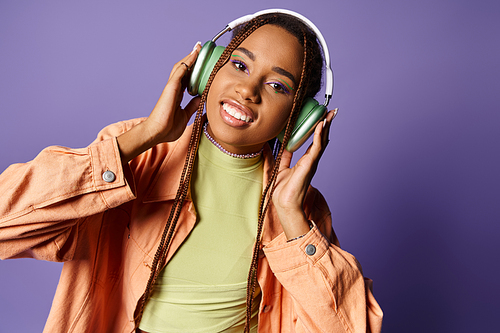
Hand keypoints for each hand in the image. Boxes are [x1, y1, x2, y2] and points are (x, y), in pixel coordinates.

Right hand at [117, 42, 201, 162]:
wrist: (157, 133)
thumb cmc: (167, 128)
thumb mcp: (185, 116)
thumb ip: (192, 106)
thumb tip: (200, 99)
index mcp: (177, 95)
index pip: (186, 79)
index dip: (193, 70)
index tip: (201, 63)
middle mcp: (174, 89)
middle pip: (184, 70)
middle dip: (192, 59)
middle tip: (200, 49)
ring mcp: (171, 87)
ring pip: (181, 67)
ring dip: (190, 57)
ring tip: (198, 48)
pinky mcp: (170, 87)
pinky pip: (180, 71)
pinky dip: (187, 62)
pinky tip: (194, 54)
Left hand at [272, 109, 336, 238]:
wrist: (285, 203)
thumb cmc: (282, 191)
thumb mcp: (277, 168)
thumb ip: (276, 157)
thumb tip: (267, 146)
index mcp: (303, 161)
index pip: (312, 142)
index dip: (316, 130)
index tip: (319, 118)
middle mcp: (310, 160)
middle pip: (320, 139)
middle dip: (326, 125)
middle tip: (330, 111)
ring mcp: (311, 162)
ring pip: (321, 141)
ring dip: (326, 126)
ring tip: (330, 114)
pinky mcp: (310, 164)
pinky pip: (317, 147)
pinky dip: (319, 135)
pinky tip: (322, 125)